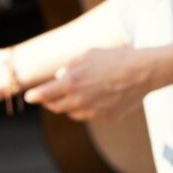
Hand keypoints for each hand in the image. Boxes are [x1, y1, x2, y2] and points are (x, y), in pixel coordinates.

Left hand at [25, 46, 158, 122]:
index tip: (29, 97)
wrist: (143, 71)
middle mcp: (79, 100)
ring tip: (75, 96)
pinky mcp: (107, 117)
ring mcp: (93, 111)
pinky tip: (96, 98)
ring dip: (69, 106)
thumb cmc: (114, 59)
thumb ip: (69, 67)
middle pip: (56, 107)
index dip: (34, 96)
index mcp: (71, 83)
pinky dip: (88, 109)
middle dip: (49, 102)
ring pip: (72, 113)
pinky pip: (90, 116)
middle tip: (48, 97)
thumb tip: (58, 77)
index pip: (43, 94)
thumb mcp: (87, 55)